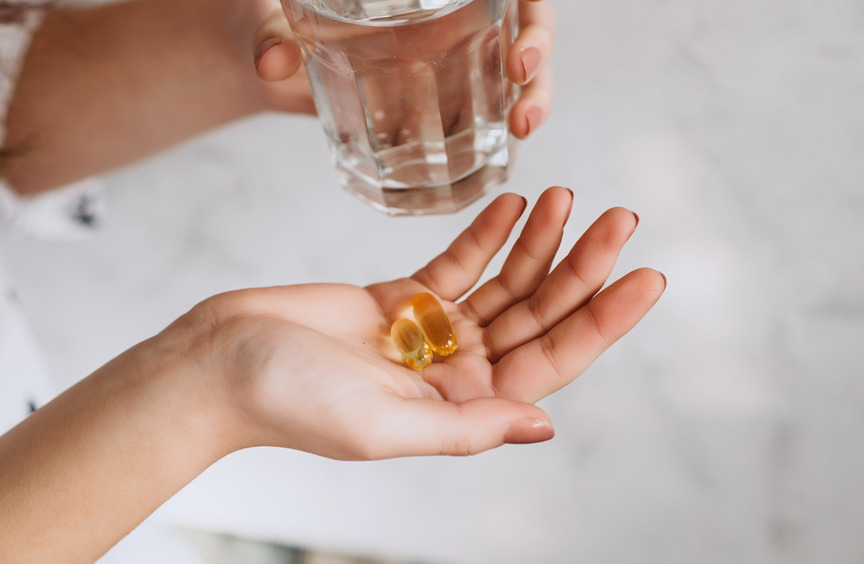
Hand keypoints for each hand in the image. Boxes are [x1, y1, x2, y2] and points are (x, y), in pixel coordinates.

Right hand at [184, 187, 663, 459]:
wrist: (219, 362)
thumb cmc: (289, 403)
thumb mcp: (384, 427)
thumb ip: (466, 428)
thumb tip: (543, 426)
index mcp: (460, 410)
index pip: (550, 363)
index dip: (601, 321)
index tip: (644, 277)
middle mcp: (453, 373)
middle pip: (536, 315)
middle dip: (581, 268)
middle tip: (620, 218)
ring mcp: (427, 333)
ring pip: (502, 284)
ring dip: (538, 242)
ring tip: (568, 196)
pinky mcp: (396, 299)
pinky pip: (455, 263)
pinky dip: (485, 234)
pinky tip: (515, 204)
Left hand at [250, 0, 556, 137]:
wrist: (258, 49)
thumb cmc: (265, 14)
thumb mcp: (264, 17)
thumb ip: (269, 33)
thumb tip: (272, 60)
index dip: (531, 22)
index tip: (519, 56)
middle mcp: (444, 21)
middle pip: (521, 38)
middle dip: (538, 78)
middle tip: (523, 115)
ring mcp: (441, 63)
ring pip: (506, 83)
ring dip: (526, 109)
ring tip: (517, 134)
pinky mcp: (425, 105)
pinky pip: (469, 123)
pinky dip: (483, 146)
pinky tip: (483, 173)